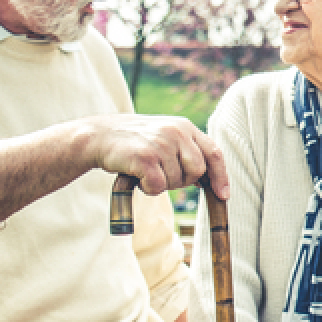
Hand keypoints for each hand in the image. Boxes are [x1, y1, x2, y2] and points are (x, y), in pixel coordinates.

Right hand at [81, 114, 230, 199]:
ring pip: (177, 182)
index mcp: (185, 127)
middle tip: (162, 174)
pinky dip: (148, 188)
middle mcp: (176, 132)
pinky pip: (158, 187)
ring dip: (161, 184)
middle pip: (197, 171)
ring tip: (145, 169)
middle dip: (183, 181)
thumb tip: (209, 181)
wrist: (98, 136)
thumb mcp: (166, 137)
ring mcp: (161, 143)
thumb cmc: (135, 141)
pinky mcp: (145, 157)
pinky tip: (137, 176)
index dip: (221, 176)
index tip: (223, 195)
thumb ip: (187, 151)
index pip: (214, 153)